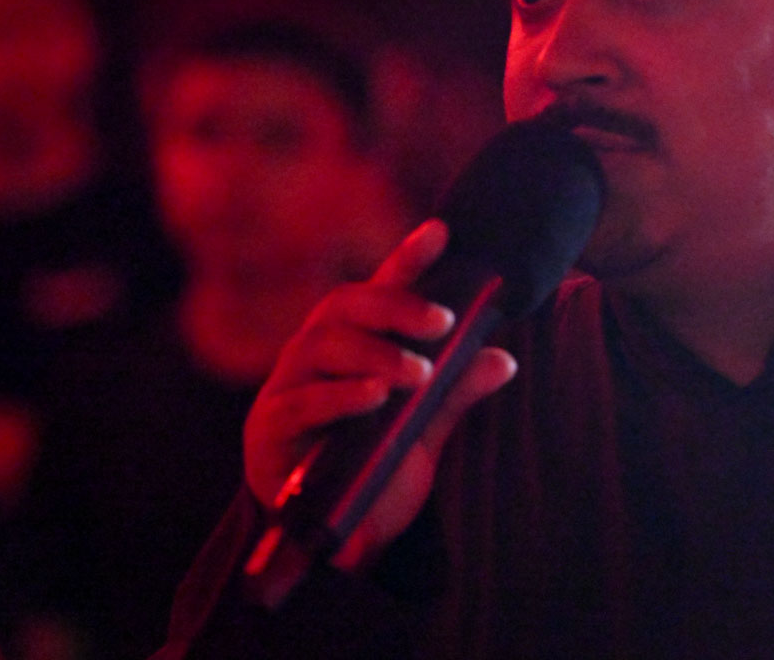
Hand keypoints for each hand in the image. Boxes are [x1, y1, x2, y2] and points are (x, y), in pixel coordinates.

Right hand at [242, 219, 517, 569]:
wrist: (332, 540)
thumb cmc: (372, 469)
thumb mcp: (421, 432)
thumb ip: (452, 395)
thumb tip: (502, 359)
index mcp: (353, 344)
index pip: (379, 291)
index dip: (406, 259)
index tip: (442, 232)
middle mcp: (315, 352)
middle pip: (344, 305)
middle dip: (394, 306)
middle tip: (441, 322)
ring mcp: (288, 385)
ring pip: (322, 344)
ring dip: (374, 353)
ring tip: (416, 373)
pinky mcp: (272, 427)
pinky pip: (301, 401)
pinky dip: (339, 395)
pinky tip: (372, 397)